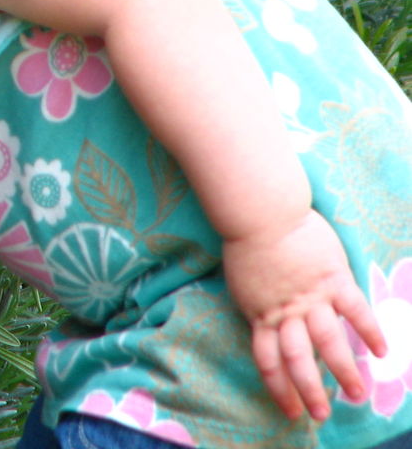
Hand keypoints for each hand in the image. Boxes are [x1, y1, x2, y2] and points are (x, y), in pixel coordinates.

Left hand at [223, 209, 386, 421]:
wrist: (259, 210)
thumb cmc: (247, 240)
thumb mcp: (245, 282)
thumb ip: (261, 305)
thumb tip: (271, 322)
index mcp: (259, 313)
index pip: (268, 360)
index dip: (278, 387)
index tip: (289, 410)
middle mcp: (284, 311)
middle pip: (297, 359)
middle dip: (309, 390)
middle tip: (321, 415)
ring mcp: (310, 297)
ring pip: (328, 342)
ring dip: (342, 371)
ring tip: (356, 394)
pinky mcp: (332, 279)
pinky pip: (354, 311)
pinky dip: (369, 332)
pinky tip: (381, 352)